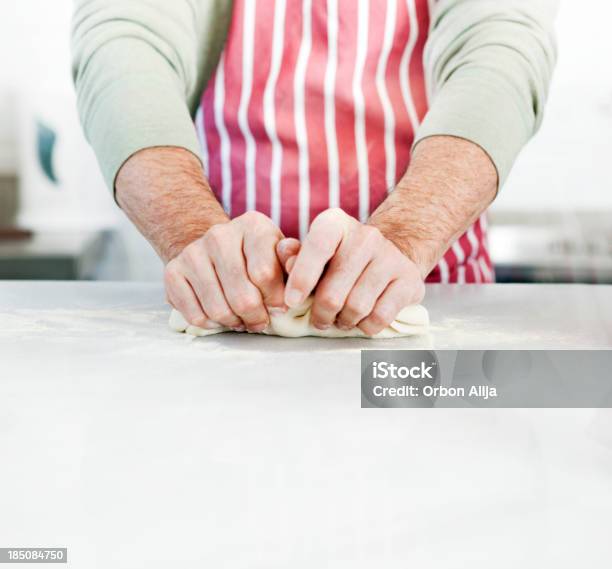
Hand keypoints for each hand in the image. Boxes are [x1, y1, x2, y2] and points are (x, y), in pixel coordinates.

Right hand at [164, 211, 298, 331]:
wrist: (215, 248)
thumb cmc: (257, 257)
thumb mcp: (281, 255)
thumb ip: (293, 261)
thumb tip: (297, 266)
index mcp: (253, 226)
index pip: (264, 274)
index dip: (275, 300)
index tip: (280, 308)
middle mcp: (219, 235)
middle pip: (242, 297)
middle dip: (256, 318)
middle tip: (261, 321)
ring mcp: (193, 252)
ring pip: (218, 310)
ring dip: (235, 323)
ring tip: (242, 319)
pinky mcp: (173, 271)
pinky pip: (196, 315)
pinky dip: (212, 324)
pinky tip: (221, 316)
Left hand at [282, 208, 424, 334]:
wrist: (389, 256)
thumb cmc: (340, 259)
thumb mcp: (313, 253)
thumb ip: (294, 257)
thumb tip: (285, 258)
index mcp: (335, 223)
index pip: (317, 247)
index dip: (302, 278)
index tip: (291, 301)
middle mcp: (366, 236)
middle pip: (334, 292)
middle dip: (321, 314)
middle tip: (319, 320)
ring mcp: (391, 257)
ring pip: (357, 307)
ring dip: (344, 321)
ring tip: (340, 319)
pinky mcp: (409, 280)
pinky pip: (380, 316)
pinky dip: (366, 326)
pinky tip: (361, 320)